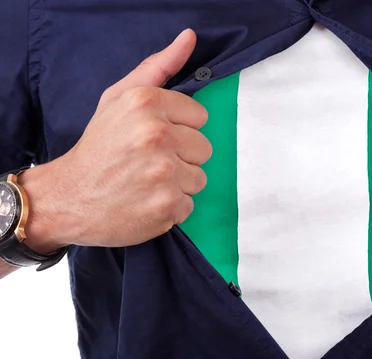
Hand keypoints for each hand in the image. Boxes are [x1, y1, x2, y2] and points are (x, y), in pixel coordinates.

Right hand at [21, 29, 210, 250]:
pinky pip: (189, 205)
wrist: (68, 196)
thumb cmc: (99, 145)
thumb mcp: (120, 98)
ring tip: (147, 182)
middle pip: (203, 148)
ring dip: (178, 184)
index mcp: (146, 103)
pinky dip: (171, 208)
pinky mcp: (166, 206)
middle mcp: (156, 135)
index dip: (179, 129)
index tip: (155, 138)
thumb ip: (158, 67)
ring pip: (199, 178)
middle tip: (148, 162)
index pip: (200, 117)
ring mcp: (163, 174)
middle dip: (181, 156)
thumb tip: (190, 37)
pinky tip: (146, 202)